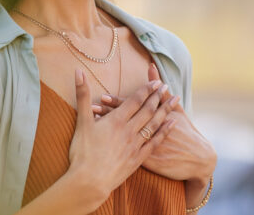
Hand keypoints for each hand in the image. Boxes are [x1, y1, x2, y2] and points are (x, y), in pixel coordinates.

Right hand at [67, 69, 177, 204]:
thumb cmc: (82, 152)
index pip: (135, 101)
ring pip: (154, 124)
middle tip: (167, 87)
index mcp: (116, 120)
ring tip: (175, 100)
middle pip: (147, 110)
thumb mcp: (81, 121)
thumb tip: (78, 71)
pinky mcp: (138, 159)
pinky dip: (165, 131)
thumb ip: (82, 95)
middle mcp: (129, 130)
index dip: (146, 90)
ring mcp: (135, 145)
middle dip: (158, 97)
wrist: (89, 182)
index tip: (156, 82)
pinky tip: (172, 124)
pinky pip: (155, 141)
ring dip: (166, 110)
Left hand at [92, 63, 216, 183]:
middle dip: (108, 114)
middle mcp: (148, 131)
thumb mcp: (176, 110)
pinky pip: (125, 154)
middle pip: (125, 121)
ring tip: (93, 123)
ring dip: (107, 130)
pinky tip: (100, 145)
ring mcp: (146, 147)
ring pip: (121, 137)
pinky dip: (113, 148)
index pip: (132, 107)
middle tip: (92, 107)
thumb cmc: (186, 132)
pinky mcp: (145, 162)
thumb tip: (151, 67)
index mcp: (154, 118)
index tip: (102, 96)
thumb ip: (160, 90)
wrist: (197, 159)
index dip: (117, 102)